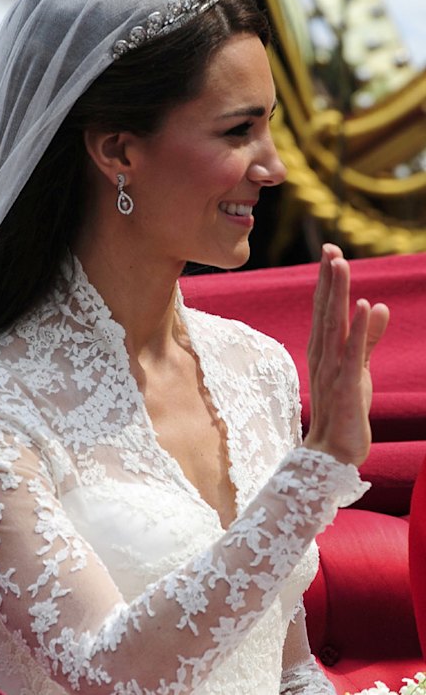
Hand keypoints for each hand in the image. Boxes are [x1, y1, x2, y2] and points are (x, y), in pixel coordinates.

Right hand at [304, 244, 388, 466]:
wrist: (333, 452)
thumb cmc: (345, 409)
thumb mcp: (360, 368)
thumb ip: (368, 337)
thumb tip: (376, 305)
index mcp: (325, 349)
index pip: (326, 309)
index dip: (328, 281)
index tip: (330, 252)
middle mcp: (323, 355)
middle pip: (326, 311)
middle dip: (328, 279)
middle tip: (330, 248)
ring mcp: (332, 370)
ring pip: (335, 326)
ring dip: (337, 295)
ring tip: (340, 265)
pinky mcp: (345, 386)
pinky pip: (352, 353)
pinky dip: (357, 329)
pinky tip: (361, 306)